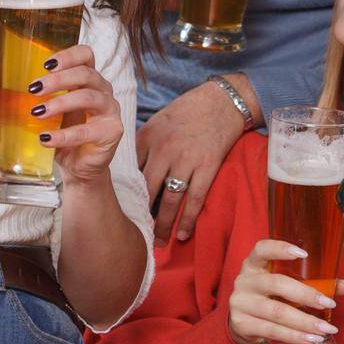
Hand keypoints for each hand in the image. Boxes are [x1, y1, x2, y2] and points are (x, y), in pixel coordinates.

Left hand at [0, 44, 124, 184]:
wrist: (78, 167)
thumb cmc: (61, 132)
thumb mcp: (39, 111)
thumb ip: (15, 94)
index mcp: (87, 78)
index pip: (85, 54)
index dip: (68, 56)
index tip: (45, 65)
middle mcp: (102, 89)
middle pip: (85, 74)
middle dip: (58, 80)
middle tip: (33, 90)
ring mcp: (110, 109)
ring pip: (89, 97)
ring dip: (60, 103)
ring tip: (37, 113)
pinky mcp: (112, 131)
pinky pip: (88, 130)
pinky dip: (64, 135)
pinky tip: (45, 139)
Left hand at [137, 77, 250, 243]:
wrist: (222, 101)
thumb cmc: (188, 111)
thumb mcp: (158, 121)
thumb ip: (144, 145)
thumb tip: (132, 171)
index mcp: (147, 138)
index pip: (130, 172)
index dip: (125, 194)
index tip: (121, 211)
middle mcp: (164, 150)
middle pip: (147, 190)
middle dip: (141, 214)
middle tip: (136, 233)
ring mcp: (186, 160)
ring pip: (169, 200)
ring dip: (163, 225)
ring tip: (158, 242)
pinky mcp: (207, 167)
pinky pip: (195, 199)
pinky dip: (188, 219)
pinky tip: (182, 234)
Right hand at [226, 239, 343, 343]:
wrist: (242, 323)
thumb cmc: (270, 298)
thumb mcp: (285, 285)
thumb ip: (315, 283)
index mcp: (254, 264)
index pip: (262, 249)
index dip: (280, 249)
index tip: (304, 254)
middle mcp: (244, 280)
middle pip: (277, 284)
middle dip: (306, 295)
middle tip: (329, 304)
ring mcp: (240, 303)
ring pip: (277, 312)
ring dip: (304, 322)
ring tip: (326, 328)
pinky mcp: (242, 324)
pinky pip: (271, 330)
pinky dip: (294, 336)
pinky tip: (310, 338)